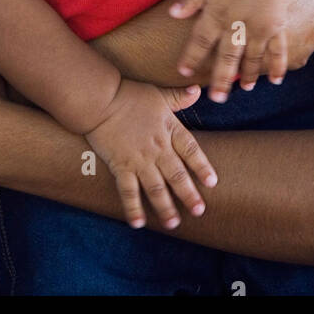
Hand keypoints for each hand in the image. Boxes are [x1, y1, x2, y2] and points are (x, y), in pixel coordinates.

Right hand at [84, 78, 216, 229]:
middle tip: (199, 211)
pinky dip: (133, 208)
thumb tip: (197, 90)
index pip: (191, 150)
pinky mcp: (121, 167)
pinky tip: (138, 223)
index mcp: (168, 129)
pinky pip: (129, 192)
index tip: (212, 182)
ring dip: (165, 207)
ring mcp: (139, 160)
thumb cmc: (129, 95)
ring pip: (156, 188)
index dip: (202, 166)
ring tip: (173, 223)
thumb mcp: (158, 94)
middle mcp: (157, 148)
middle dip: (189, 195)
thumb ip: (178, 97)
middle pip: (177, 175)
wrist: (101, 100)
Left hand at [169, 0, 291, 98]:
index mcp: (217, 14)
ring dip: (247, 75)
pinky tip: (275, 80)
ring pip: (252, 58)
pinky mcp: (276, 27)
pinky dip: (277, 66)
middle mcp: (237, 25)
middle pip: (227, 57)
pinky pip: (277, 50)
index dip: (191, 56)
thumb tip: (171, 14)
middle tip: (217, 99)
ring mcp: (258, 28)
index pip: (200, 40)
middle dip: (220, 79)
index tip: (183, 72)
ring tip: (243, 89)